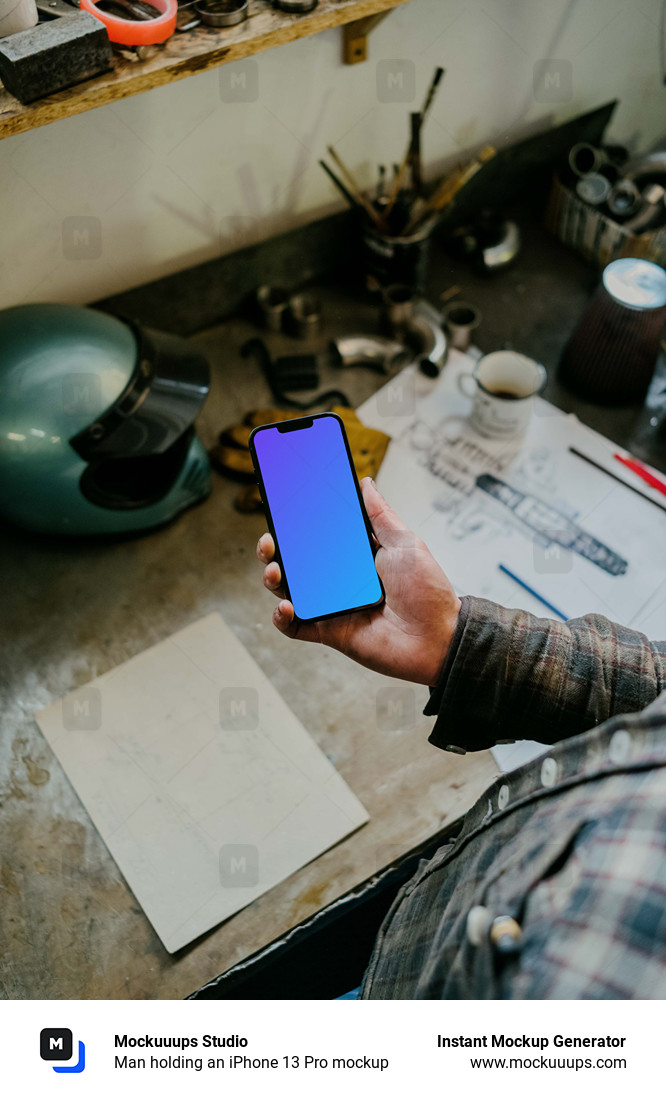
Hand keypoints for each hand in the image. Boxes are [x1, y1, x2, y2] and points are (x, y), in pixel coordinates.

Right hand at [256, 477, 460, 685]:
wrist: (438, 636)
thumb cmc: (427, 591)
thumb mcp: (405, 543)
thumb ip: (380, 515)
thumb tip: (365, 482)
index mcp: (353, 557)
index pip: (315, 536)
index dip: (294, 522)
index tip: (278, 504)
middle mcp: (338, 580)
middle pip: (295, 562)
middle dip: (274, 548)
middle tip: (270, 539)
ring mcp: (331, 606)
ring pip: (289, 590)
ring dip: (273, 578)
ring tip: (274, 570)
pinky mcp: (329, 632)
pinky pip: (295, 627)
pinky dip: (282, 618)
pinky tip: (286, 605)